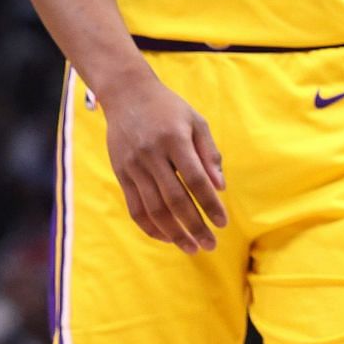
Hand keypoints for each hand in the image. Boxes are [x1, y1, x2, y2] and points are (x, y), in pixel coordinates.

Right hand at [98, 69, 227, 251]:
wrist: (128, 95)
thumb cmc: (169, 109)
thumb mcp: (195, 122)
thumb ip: (208, 154)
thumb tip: (220, 187)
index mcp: (175, 139)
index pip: (195, 179)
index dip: (209, 204)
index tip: (223, 223)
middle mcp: (152, 155)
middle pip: (175, 200)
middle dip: (194, 226)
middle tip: (210, 244)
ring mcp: (133, 166)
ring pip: (154, 209)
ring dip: (174, 233)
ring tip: (191, 247)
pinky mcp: (121, 174)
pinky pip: (135, 208)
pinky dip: (151, 227)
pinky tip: (167, 237)